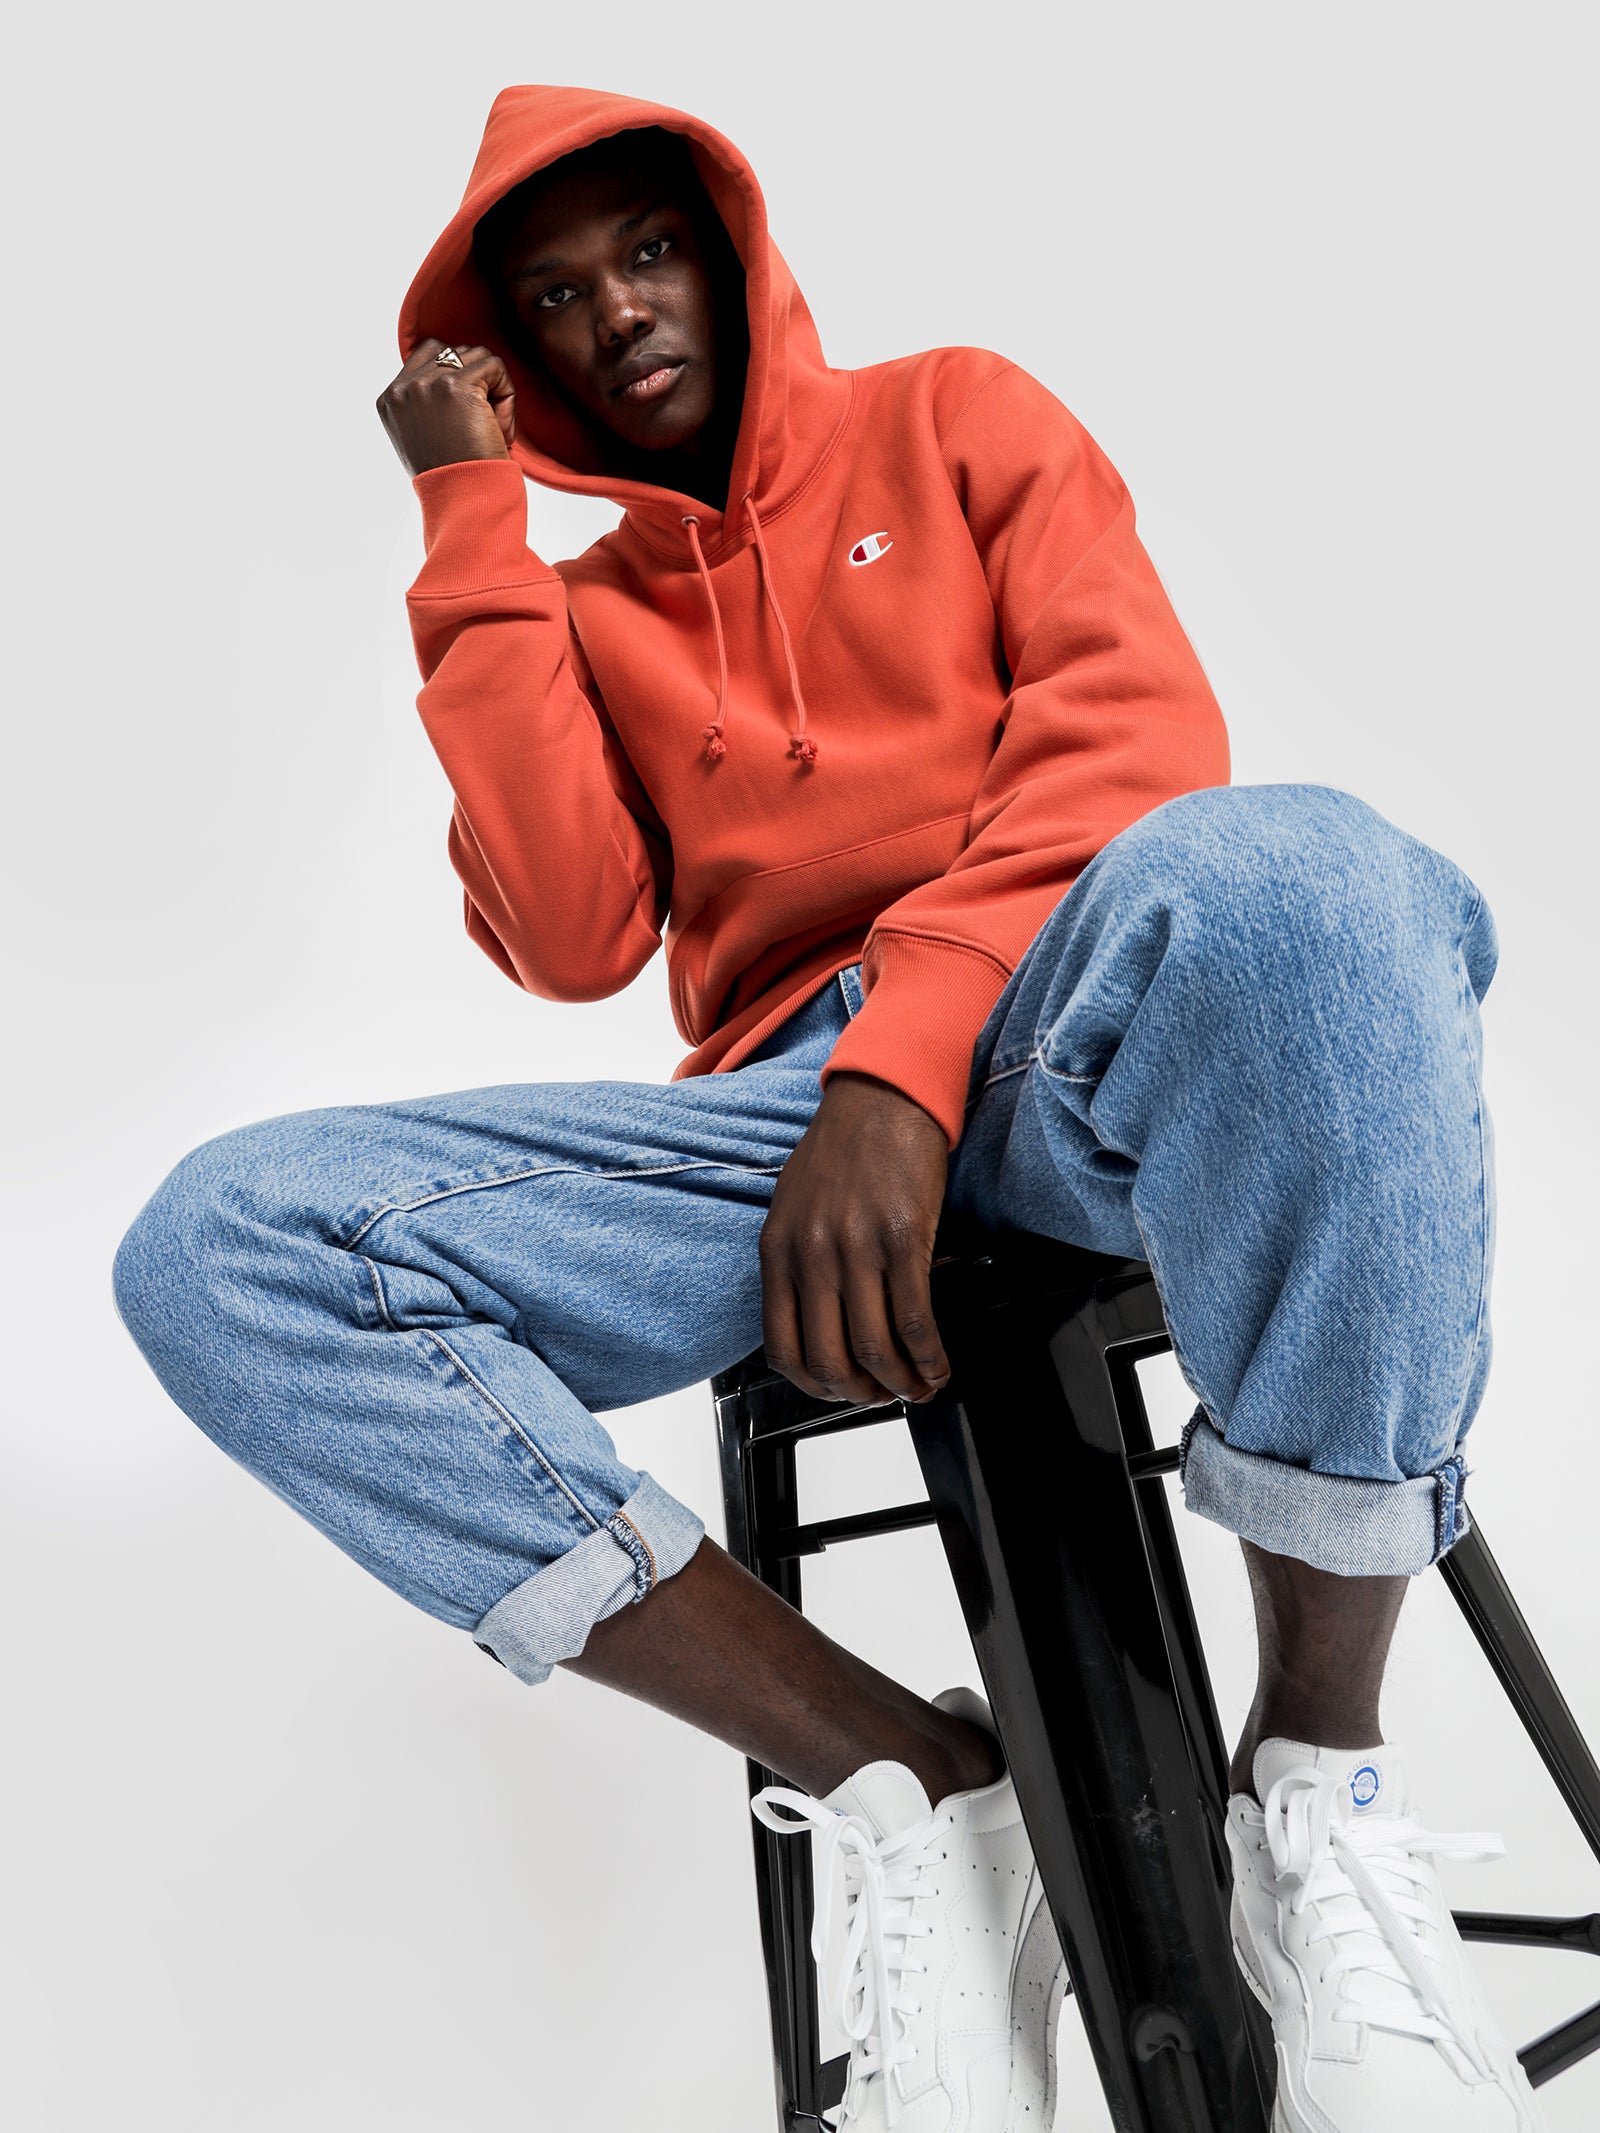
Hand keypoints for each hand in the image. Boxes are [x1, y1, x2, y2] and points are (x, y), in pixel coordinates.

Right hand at [376, 337, 515, 476]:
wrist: (465, 503)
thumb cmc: (455, 481)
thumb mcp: (424, 439)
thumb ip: (427, 404)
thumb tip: (454, 371)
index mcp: (390, 400)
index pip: (427, 356)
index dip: (457, 378)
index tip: (465, 418)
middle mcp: (403, 389)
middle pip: (453, 352)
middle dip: (476, 383)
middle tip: (482, 425)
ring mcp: (427, 384)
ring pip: (477, 357)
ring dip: (494, 392)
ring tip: (491, 430)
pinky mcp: (456, 385)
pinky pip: (495, 367)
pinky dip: (507, 397)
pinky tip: (501, 430)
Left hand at [760, 1072, 952, 1406]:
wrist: (883, 1096)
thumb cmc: (842, 1148)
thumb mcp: (793, 1206)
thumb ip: (795, 1262)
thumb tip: (813, 1321)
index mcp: (778, 1249)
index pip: (783, 1348)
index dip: (815, 1385)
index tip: (839, 1389)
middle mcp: (812, 1253)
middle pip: (831, 1359)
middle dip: (861, 1393)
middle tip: (883, 1395)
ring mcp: (857, 1248)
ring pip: (875, 1348)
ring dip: (901, 1382)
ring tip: (918, 1385)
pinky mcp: (904, 1239)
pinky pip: (914, 1319)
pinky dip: (929, 1356)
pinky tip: (938, 1363)